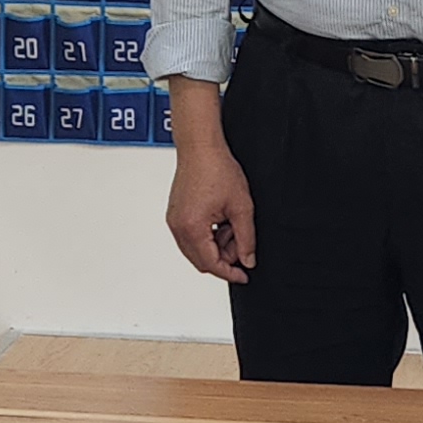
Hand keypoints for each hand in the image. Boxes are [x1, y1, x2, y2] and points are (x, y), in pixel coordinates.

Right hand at [165, 135, 258, 283]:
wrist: (200, 147)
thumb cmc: (217, 168)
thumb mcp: (241, 207)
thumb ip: (246, 238)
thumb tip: (248, 260)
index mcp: (192, 228)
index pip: (211, 264)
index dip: (230, 273)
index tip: (243, 276)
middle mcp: (178, 227)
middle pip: (202, 260)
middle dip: (224, 256)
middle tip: (241, 240)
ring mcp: (174, 221)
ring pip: (197, 249)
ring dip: (217, 245)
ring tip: (231, 223)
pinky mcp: (175, 214)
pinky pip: (192, 236)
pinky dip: (208, 235)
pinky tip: (221, 219)